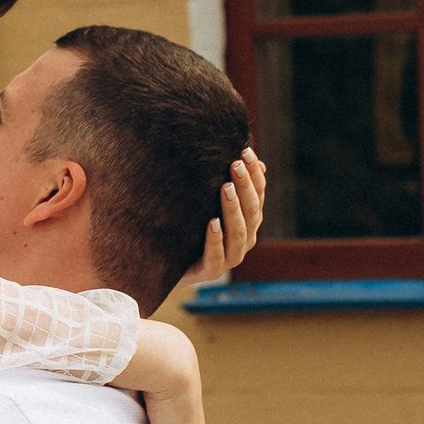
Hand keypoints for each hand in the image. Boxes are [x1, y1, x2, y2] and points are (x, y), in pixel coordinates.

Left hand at [198, 147, 265, 281]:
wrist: (164, 264)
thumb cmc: (189, 226)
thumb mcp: (205, 201)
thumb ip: (227, 184)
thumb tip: (255, 161)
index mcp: (248, 221)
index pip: (258, 194)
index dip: (254, 174)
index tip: (245, 151)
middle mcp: (244, 239)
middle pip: (251, 211)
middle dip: (245, 186)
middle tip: (235, 164)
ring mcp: (230, 257)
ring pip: (238, 233)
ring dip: (233, 209)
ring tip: (226, 188)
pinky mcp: (211, 271)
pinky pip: (216, 256)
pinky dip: (216, 239)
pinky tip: (212, 222)